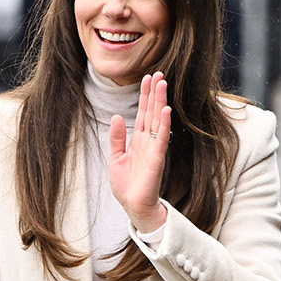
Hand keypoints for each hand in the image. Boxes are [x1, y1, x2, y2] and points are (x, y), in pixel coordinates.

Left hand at [108, 71, 169, 235]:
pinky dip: (163, 124)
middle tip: (158, 73)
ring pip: (158, 121)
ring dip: (160, 102)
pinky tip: (165, 110)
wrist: (133, 206)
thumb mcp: (115, 158)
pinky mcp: (157, 159)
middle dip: (154, 93)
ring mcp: (153, 149)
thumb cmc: (126, 186)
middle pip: (152, 112)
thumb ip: (116, 138)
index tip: (146, 78)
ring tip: (162, 84)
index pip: (143, 113)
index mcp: (138, 140)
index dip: (144, 96)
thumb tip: (117, 116)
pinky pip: (161, 138)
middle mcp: (147, 142)